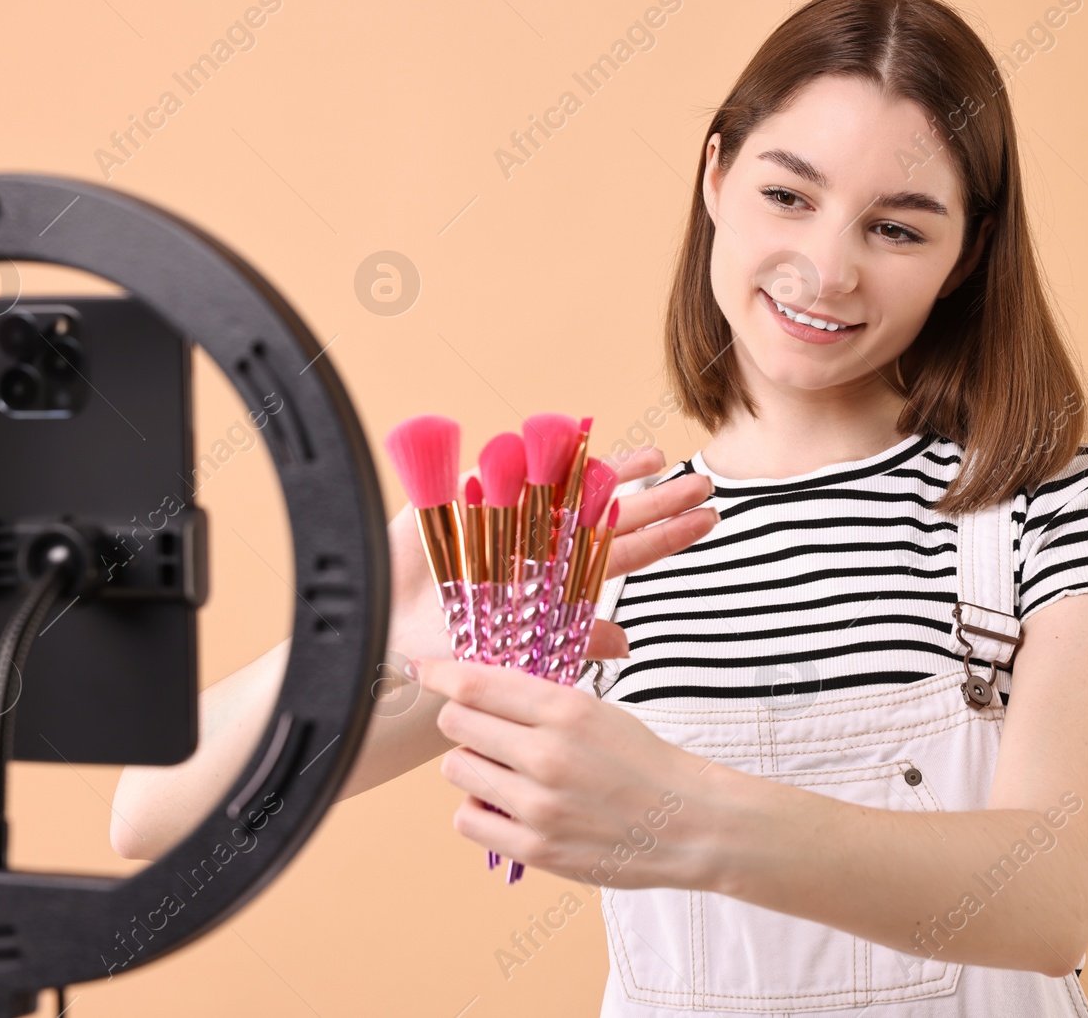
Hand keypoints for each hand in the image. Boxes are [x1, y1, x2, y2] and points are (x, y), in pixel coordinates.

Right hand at [385, 444, 718, 661]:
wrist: (379, 622)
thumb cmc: (445, 645)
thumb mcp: (512, 651)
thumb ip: (569, 640)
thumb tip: (629, 646)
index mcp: (557, 581)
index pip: (624, 555)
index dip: (665, 536)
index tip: (708, 518)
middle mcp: (542, 546)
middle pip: (611, 517)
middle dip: (656, 499)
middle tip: (702, 482)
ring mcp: (510, 518)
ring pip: (572, 487)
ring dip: (613, 470)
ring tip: (657, 456)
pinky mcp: (471, 496)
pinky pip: (513, 467)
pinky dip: (543, 451)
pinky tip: (578, 435)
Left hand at [412, 654, 720, 890]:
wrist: (690, 824)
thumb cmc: (645, 763)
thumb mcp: (598, 711)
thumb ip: (539, 699)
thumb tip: (478, 687)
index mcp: (566, 711)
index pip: (476, 683)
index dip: (440, 673)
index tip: (424, 669)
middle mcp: (547, 755)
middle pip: (456, 723)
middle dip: (464, 719)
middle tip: (486, 727)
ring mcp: (538, 806)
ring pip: (456, 769)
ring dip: (471, 764)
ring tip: (504, 769)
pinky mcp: (535, 848)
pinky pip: (466, 819)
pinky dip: (477, 808)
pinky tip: (504, 803)